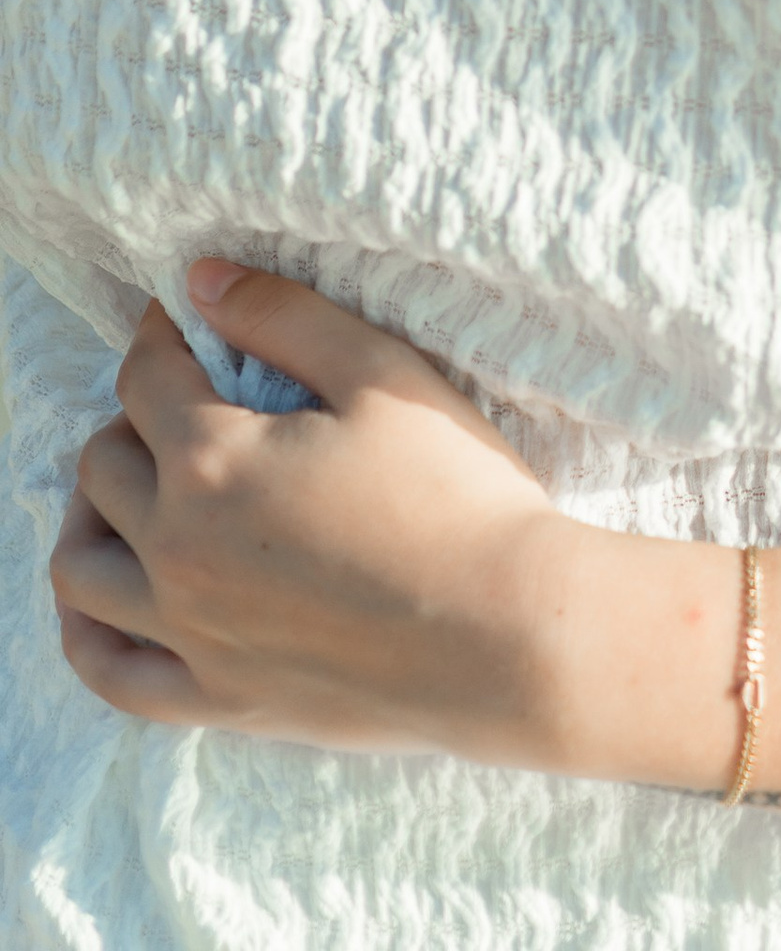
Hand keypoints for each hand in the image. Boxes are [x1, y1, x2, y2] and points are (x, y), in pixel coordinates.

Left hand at [50, 263, 684, 770]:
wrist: (504, 633)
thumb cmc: (457, 493)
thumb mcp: (382, 374)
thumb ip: (284, 315)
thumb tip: (201, 279)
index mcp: (212, 461)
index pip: (148, 379)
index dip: (164, 336)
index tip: (187, 321)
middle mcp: (177, 549)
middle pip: (103, 465)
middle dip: (133, 415)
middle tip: (185, 398)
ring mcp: (189, 632)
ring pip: (81, 568)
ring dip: (92, 513)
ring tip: (134, 489)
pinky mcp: (215, 696)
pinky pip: (110, 671)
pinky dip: (88, 629)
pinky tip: (108, 600)